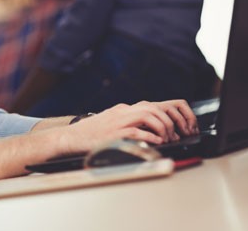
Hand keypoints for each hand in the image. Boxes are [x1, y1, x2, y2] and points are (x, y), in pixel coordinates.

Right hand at [57, 100, 197, 152]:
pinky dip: (149, 137)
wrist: (69, 138)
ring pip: (147, 115)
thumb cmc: (90, 134)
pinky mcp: (113, 133)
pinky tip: (156, 143)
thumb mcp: (110, 123)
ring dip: (162, 127)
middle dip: (169, 121)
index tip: (177, 125)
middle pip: (153, 107)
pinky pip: (136, 132)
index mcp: (122, 109)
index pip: (152, 105)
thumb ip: (127, 122)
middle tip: (175, 134)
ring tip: (167, 138)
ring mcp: (117, 121)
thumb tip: (148, 130)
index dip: (168, 113)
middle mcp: (122, 112)